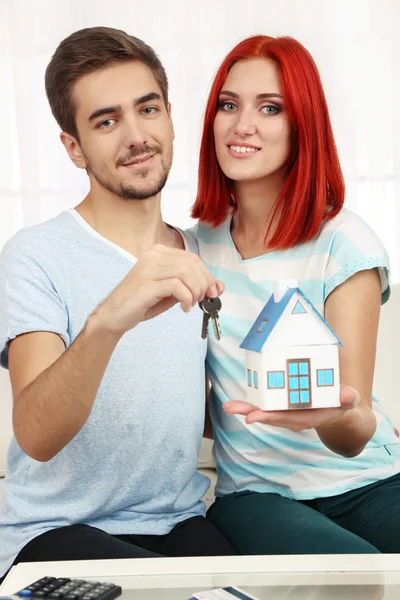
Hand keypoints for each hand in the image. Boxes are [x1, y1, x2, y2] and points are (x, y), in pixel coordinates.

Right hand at [93, 244, 222, 336]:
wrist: (114, 315)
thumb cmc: (142, 302)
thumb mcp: (171, 292)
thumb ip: (191, 285)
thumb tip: (218, 286)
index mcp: (158, 253)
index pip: (192, 258)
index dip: (207, 275)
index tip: (213, 291)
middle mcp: (152, 255)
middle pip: (191, 263)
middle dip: (203, 283)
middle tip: (202, 300)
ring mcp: (148, 268)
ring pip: (186, 272)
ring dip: (195, 291)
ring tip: (190, 304)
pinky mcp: (146, 283)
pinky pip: (177, 286)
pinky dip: (186, 298)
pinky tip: (183, 308)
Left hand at [223, 385, 359, 431]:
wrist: (338, 408)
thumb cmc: (342, 402)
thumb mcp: (348, 400)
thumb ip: (348, 398)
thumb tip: (347, 395)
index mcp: (308, 417)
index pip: (286, 418)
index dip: (270, 417)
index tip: (253, 417)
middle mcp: (294, 417)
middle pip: (270, 416)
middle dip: (250, 413)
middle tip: (230, 408)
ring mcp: (287, 411)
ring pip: (264, 411)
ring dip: (246, 408)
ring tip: (228, 406)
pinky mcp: (283, 404)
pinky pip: (266, 403)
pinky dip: (252, 402)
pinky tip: (236, 402)